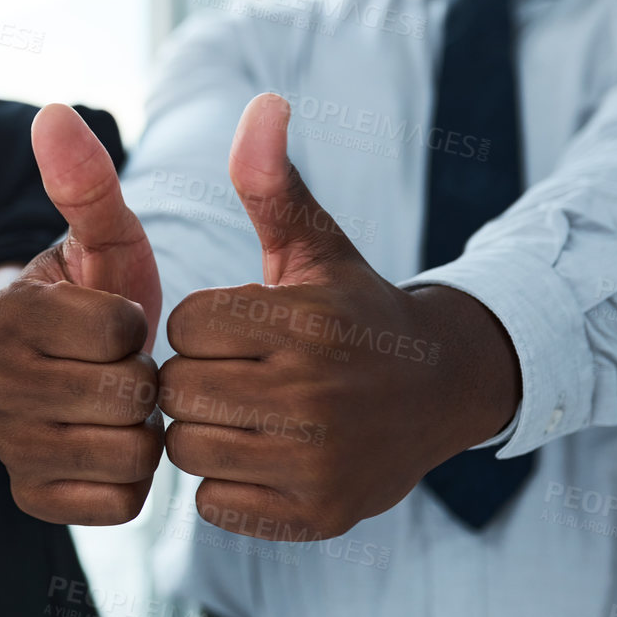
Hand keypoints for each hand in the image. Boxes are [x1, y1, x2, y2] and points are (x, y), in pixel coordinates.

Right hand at [0, 105, 163, 523]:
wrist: (86, 382)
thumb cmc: (103, 300)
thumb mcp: (105, 240)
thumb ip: (87, 184)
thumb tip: (53, 111)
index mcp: (9, 313)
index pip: (119, 331)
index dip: (143, 327)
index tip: (122, 322)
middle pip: (127, 396)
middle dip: (150, 382)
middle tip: (128, 369)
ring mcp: (9, 446)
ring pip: (129, 452)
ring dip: (148, 431)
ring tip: (125, 410)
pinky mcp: (34, 499)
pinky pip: (121, 501)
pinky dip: (139, 479)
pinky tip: (117, 449)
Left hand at [159, 94, 519, 538]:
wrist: (439, 391)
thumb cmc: (352, 310)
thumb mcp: (314, 245)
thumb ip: (272, 183)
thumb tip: (262, 103)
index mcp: (305, 322)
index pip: (183, 328)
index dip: (198, 327)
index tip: (235, 328)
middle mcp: (313, 394)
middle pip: (177, 391)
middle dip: (192, 379)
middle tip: (234, 374)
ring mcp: (317, 460)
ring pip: (188, 449)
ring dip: (202, 431)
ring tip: (242, 411)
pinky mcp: (315, 513)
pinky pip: (212, 503)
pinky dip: (223, 483)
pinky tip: (259, 454)